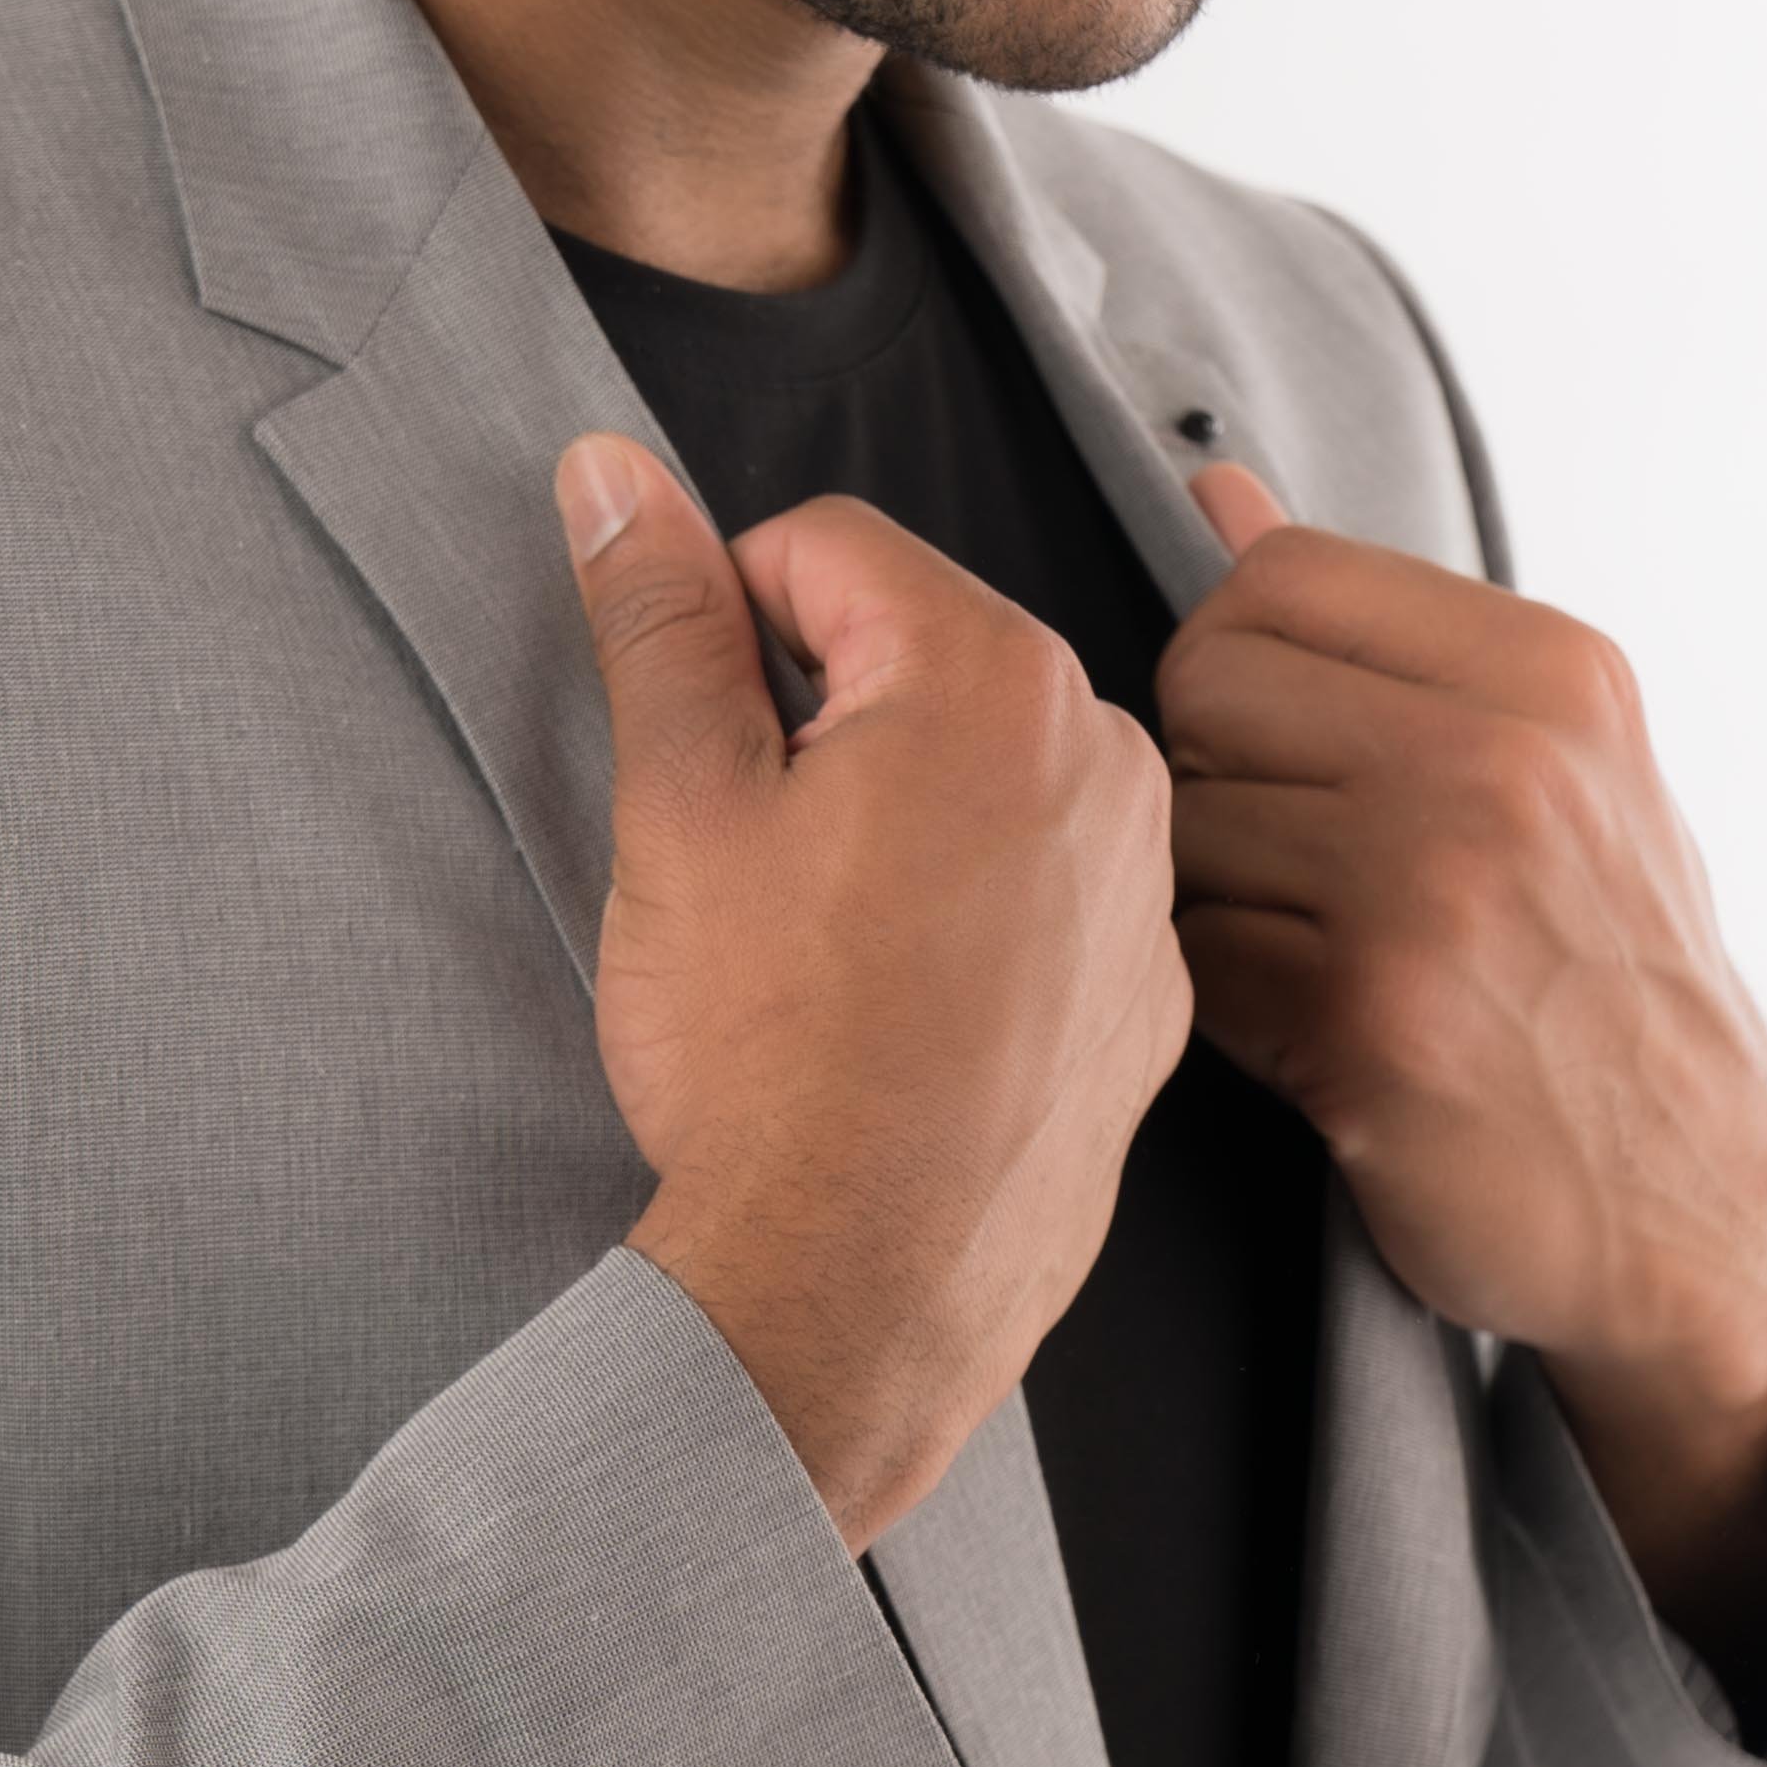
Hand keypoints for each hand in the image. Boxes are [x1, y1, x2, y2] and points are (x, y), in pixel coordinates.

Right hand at [558, 434, 1192, 1547]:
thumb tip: (613, 476)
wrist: (858, 1291)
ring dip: (902, 810)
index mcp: (993, 676)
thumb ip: (657, 617)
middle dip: (823, 714)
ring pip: (990, 771)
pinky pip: (1050, 888)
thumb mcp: (680, 808)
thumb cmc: (769, 1056)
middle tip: (751, 854)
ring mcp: (1147, 882)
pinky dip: (975, 913)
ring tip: (826, 944)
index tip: (698, 732)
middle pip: (923, 651)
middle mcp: (1110, 756)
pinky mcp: (1153, 993)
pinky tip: (901, 1008)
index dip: (726, 617)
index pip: (828, 545)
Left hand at [1156, 467, 1766, 1694]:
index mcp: (1553, 675)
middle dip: (1218, 775)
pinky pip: (1195, 958)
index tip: (1298, 747)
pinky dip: (1231, 1004)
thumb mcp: (1548, 766)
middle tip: (1302, 866)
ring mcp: (1437, 889)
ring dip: (1218, 899)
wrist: (1694, 1214)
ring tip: (1328, 957)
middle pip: (1203, 685)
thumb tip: (1220, 490)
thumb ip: (1379, 632)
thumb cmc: (1603, 980)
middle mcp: (1503, 762)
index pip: (1274, 579)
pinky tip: (1322, 1036)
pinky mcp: (1372, 1022)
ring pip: (1184, 827)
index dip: (1244, 666)